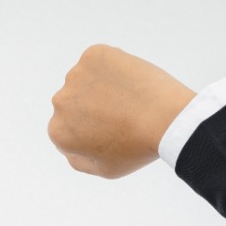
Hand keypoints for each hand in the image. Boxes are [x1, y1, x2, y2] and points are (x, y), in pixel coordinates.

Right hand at [47, 44, 195, 178]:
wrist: (167, 118)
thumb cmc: (138, 148)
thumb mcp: (105, 170)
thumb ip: (78, 160)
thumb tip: (69, 147)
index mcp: (59, 131)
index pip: (68, 128)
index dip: (91, 130)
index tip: (112, 131)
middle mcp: (60, 102)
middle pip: (73, 103)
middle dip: (92, 107)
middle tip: (122, 114)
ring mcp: (76, 75)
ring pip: (86, 80)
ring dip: (101, 86)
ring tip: (128, 98)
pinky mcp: (93, 55)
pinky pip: (99, 61)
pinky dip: (111, 67)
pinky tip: (130, 81)